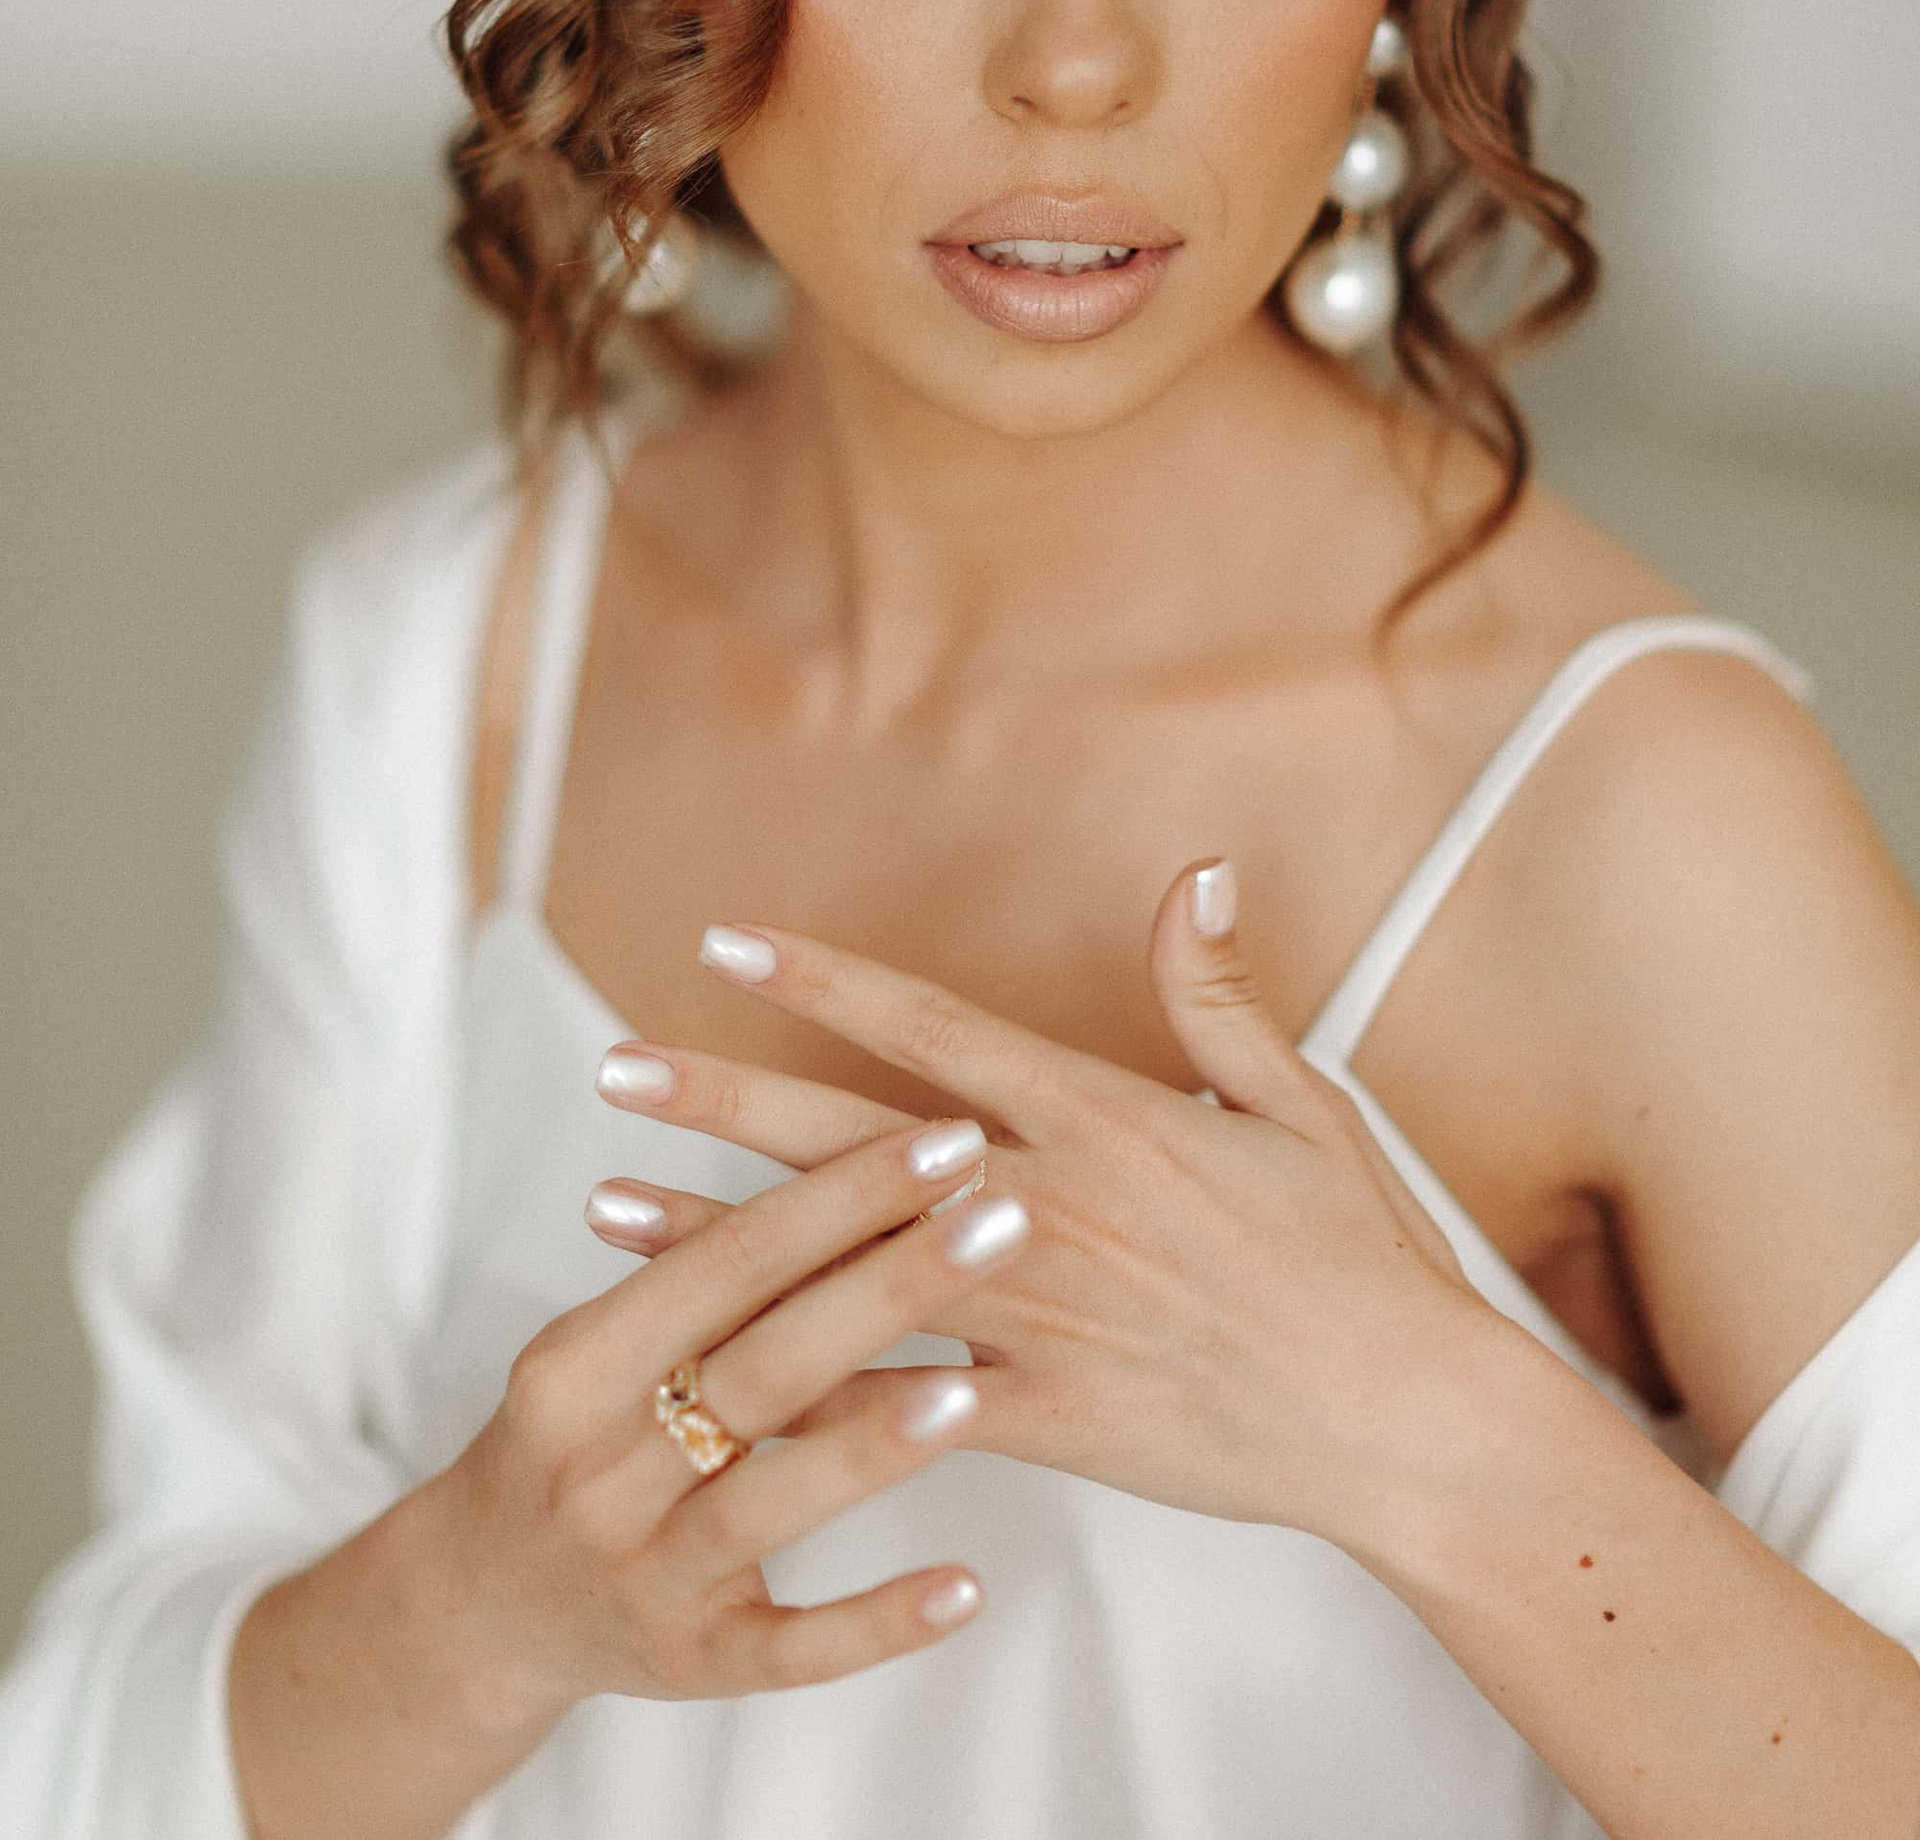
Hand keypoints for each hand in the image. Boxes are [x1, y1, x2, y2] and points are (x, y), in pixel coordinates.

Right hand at [429, 1114, 1029, 1731]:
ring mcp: (647, 1578)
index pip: (725, 1264)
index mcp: (576, 1367)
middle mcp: (601, 1473)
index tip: (945, 1140)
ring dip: (872, 1447)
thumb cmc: (573, 1437)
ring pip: (771, 1502)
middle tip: (1005, 1218)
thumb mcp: (597, 1348)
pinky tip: (968, 1587)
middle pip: (762, 1368)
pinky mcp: (696, 1668)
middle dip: (890, 1285)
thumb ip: (698, 1274)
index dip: (838, 1197)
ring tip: (974, 1391)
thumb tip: (840, 1149)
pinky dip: (881, 1621)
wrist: (477, 1607)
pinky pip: (798, 1649)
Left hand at [592, 859, 1491, 1554]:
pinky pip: (900, 1403)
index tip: (727, 939)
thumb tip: (1196, 873)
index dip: (820, 978)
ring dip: (720, 1241)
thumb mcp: (1302, 1101)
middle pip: (850, 1139)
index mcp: (1098, 1117)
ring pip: (843, 1271)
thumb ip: (1218, 994)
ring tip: (610, 1213)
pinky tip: (716, 1374)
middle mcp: (1044, 1207)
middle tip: (616, 1068)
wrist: (1401, 1418)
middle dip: (723, 1100)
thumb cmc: (1360, 1254)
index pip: (928, 1027)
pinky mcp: (1039, 1418)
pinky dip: (804, 1386)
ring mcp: (1032, 1319)